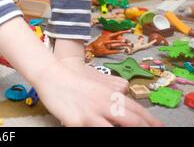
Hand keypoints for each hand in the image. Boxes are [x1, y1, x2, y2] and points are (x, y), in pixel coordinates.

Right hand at [35, 62, 163, 126]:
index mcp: (111, 95)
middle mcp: (105, 104)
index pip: (138, 112)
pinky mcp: (77, 122)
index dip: (152, 122)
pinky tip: (100, 132)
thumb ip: (112, 98)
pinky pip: (93, 131)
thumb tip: (124, 109)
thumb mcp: (97, 88)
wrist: (52, 76)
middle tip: (154, 134)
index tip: (161, 128)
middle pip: (132, 122)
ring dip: (125, 133)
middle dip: (144, 129)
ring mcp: (91, 114)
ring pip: (114, 129)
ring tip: (132, 137)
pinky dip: (100, 133)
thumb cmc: (74, 82)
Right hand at [85, 30, 131, 61]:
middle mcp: (106, 40)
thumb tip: (120, 37)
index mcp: (107, 36)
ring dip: (121, 45)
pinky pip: (112, 51)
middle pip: (116, 39)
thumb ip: (111, 37)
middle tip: (128, 40)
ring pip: (115, 45)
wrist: (90, 49)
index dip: (123, 32)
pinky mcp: (105, 52)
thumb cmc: (98, 43)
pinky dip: (118, 51)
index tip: (130, 30)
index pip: (117, 33)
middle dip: (122, 40)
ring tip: (127, 45)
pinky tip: (122, 51)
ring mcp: (105, 46)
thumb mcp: (104, 38)